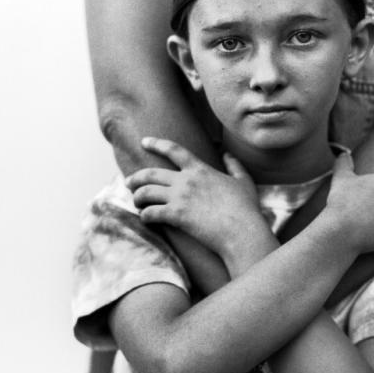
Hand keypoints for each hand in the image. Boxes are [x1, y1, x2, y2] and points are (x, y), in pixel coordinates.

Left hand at [126, 137, 263, 256]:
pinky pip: (151, 213)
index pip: (173, 150)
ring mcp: (180, 197)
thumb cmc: (245, 208)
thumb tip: (227, 154)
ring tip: (136, 202)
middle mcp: (186, 180)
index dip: (156, 144)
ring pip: (146, 192)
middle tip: (128, 182)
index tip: (144, 141)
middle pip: (151, 173)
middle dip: (136, 177)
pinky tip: (145, 218)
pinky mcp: (176, 216)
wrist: (242, 231)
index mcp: (200, 169)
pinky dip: (144, 215)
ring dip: (137, 196)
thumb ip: (234, 165)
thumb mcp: (243, 181)